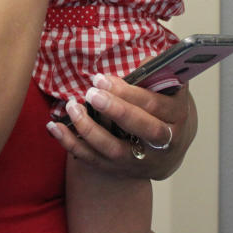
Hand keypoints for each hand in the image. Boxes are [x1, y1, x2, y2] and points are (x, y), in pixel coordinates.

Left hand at [46, 75, 196, 179]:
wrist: (170, 147)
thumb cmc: (165, 106)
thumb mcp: (169, 87)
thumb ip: (157, 72)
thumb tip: (143, 62)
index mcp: (177, 117)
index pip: (154, 105)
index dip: (128, 92)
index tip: (102, 79)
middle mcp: (164, 144)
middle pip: (142, 129)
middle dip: (115, 110)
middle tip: (91, 93)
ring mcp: (142, 161)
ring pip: (115, 149)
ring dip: (90, 129)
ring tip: (72, 107)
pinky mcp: (120, 170)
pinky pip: (93, 160)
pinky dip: (72, 144)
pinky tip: (55, 127)